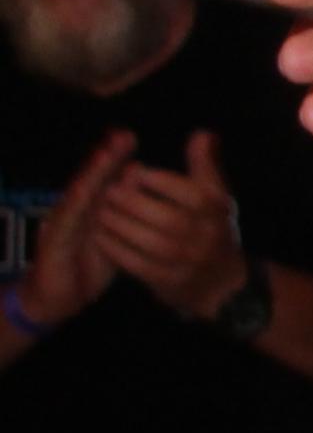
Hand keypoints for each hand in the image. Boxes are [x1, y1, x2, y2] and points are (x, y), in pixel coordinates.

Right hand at [14, 135, 132, 329]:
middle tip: (122, 136)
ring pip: (77, 195)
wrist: (59, 296)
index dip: (116, 157)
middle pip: (91, 180)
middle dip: (106, 158)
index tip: (130, 135)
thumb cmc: (91, 261)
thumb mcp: (118, 233)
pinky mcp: (53, 244)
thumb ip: (130, 208)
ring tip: (104, 155)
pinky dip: (74, 206)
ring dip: (90, 174)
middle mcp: (76, 210)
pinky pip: (65, 224)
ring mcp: (62, 224)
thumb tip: (140, 176)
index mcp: (93, 206)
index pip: (105, 177)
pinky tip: (84, 191)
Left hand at [93, 130, 245, 321]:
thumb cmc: (212, 228)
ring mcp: (185, 260)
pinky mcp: (166, 280)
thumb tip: (201, 133)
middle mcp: (203, 235)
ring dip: (119, 224)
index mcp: (215, 210)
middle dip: (131, 201)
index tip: (132, 169)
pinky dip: (115, 248)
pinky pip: (135, 263)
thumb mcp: (216, 196)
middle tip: (108, 189)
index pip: (189, 191)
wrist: (220, 282)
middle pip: (164, 216)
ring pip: (147, 240)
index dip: (157, 179)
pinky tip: (101, 235)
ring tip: (100, 210)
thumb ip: (204, 165)